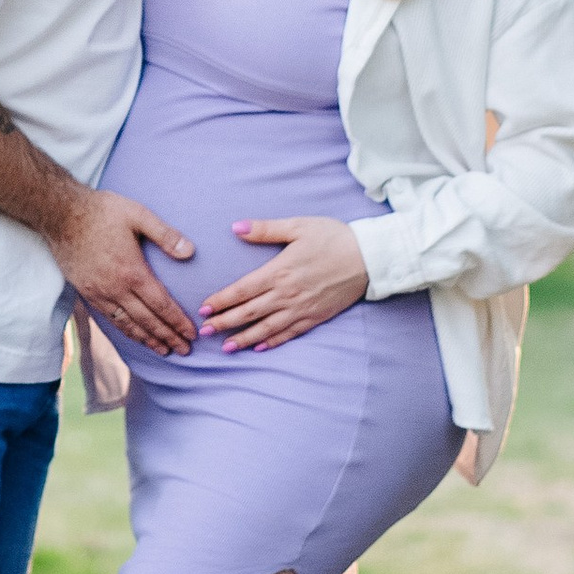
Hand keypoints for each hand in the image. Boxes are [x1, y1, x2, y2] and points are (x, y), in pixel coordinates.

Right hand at [56, 187, 196, 357]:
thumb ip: (166, 235)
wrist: (61, 214)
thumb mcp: (138, 215)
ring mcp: (100, 293)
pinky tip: (134, 335)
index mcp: (133, 271)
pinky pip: (110, 319)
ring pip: (128, 324)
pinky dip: (126, 331)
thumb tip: (190, 252)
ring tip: (163, 350)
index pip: (161, 305)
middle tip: (185, 351)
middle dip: (168, 337)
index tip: (191, 334)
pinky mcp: (87, 293)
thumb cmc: (102, 211)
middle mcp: (117, 288)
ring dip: (148, 340)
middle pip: (147, 320)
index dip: (177, 322)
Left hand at [200, 217, 369, 351]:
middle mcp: (287, 294)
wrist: (369, 258)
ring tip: (225, 347)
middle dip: (224, 323)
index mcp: (279, 271)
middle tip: (204, 332)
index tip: (204, 308)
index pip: (242, 290)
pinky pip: (289, 333)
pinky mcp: (315, 317)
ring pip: (266, 328)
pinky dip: (272, 341)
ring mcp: (301, 309)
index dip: (221, 300)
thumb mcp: (298, 226)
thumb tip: (236, 227)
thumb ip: (265, 229)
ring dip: (243, 338)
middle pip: (249, 312)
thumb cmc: (332, 237)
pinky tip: (259, 347)